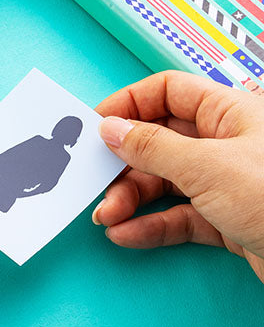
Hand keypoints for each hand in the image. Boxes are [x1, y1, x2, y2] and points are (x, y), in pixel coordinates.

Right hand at [94, 71, 263, 282]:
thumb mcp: (209, 167)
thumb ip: (153, 147)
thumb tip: (111, 129)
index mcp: (232, 113)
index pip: (168, 92)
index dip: (128, 106)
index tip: (94, 128)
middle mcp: (229, 143)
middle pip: (159, 141)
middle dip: (123, 165)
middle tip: (94, 182)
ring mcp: (229, 183)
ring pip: (165, 183)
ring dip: (130, 200)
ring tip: (108, 216)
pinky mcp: (229, 221)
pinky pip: (178, 218)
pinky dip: (150, 226)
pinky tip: (127, 234)